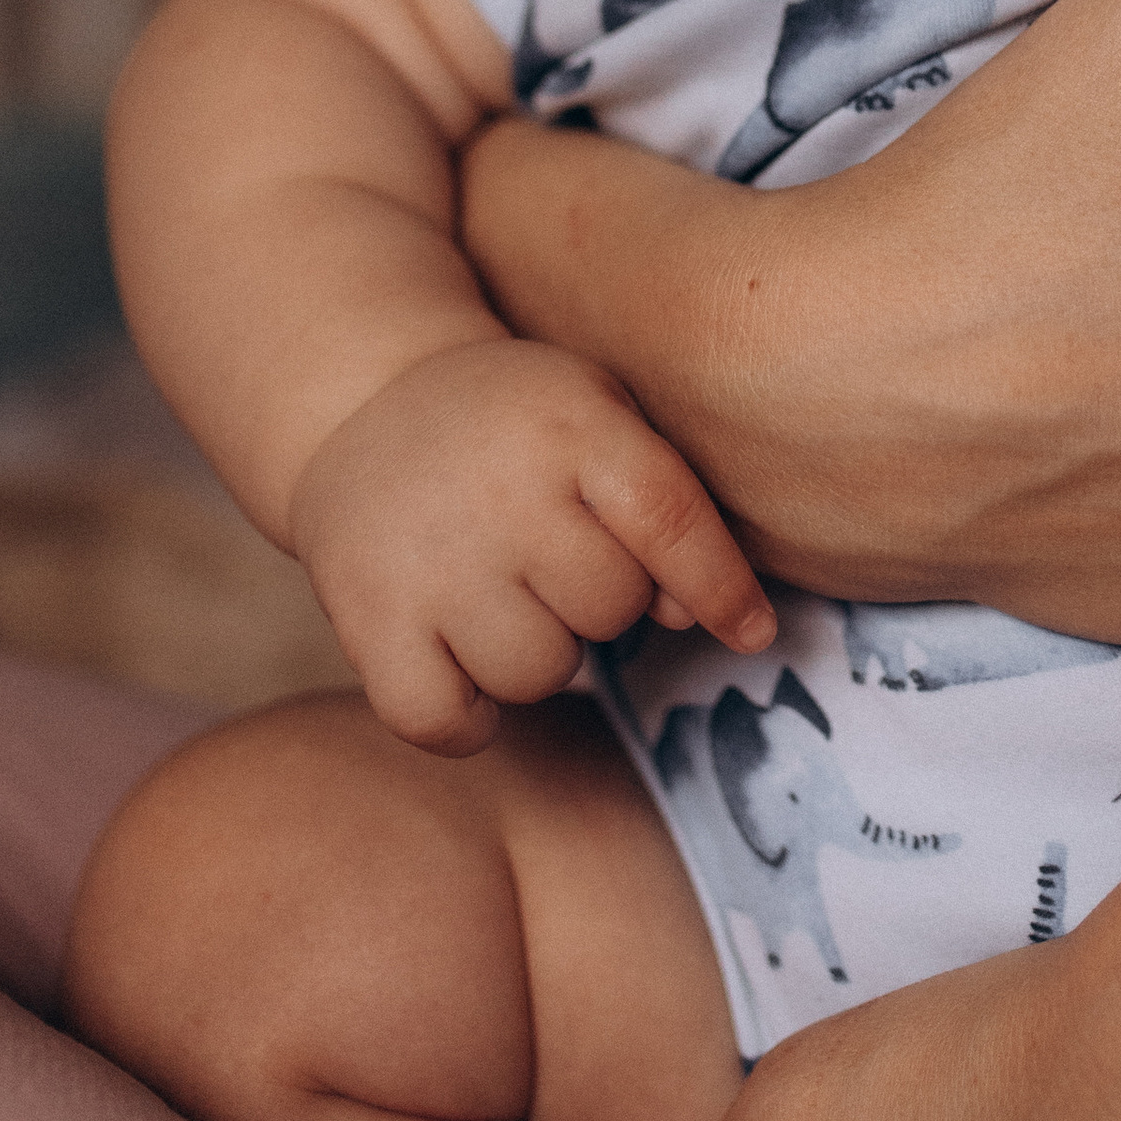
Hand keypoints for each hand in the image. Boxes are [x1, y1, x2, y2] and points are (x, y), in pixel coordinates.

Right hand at [286, 339, 772, 750]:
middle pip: (609, 607)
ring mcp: (431, 560)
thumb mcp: (601, 417)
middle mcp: (501, 494)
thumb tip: (693, 617)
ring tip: (507, 600)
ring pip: (537, 673)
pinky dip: (465, 720)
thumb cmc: (518, 427)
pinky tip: (465, 671)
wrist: (368, 401)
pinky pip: (441, 719)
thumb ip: (662, 503)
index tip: (753, 632)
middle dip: (601, 602)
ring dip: (538, 656)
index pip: (668, 519)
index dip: (721, 586)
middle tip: (556, 563)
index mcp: (572, 430)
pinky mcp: (367, 618)